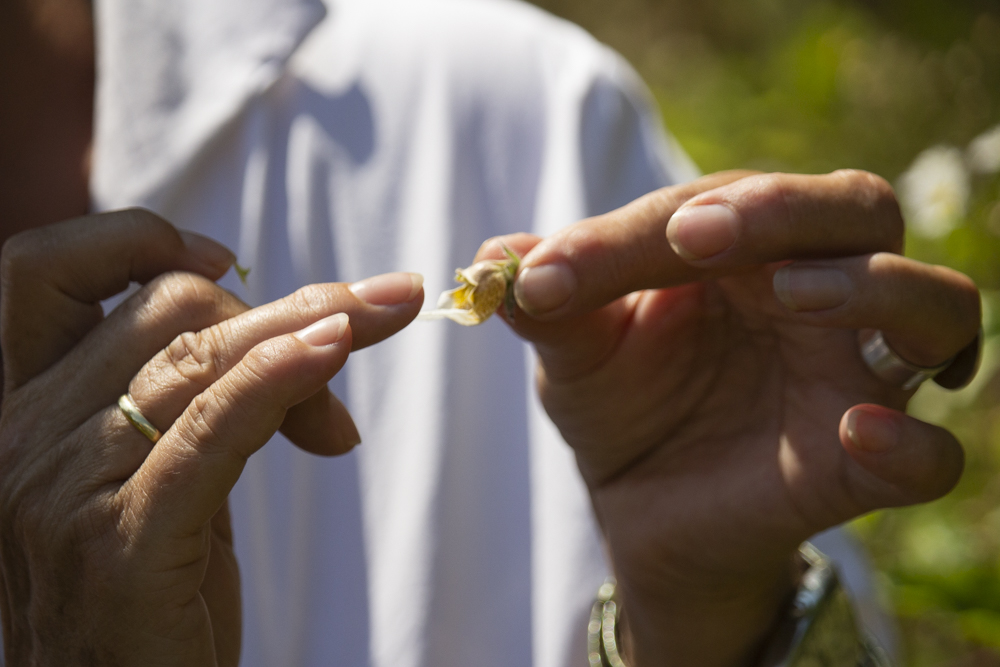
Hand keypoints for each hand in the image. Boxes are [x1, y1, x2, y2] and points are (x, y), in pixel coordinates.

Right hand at [0, 210, 422, 665]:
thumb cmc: (151, 599)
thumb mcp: (167, 479)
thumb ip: (202, 403)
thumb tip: (303, 335)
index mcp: (26, 410)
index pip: (44, 271)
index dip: (134, 238)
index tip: (229, 260)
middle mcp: (27, 436)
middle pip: (167, 308)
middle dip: (285, 304)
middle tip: (373, 314)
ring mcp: (63, 489)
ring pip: (202, 357)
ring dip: (313, 325)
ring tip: (386, 316)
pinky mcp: (122, 542)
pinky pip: (213, 426)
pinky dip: (282, 377)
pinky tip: (336, 348)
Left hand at [478, 171, 979, 665]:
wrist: (641, 509)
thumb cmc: (622, 406)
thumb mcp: (575, 352)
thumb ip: (547, 301)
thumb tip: (491, 263)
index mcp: (747, 250)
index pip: (729, 203)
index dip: (644, 226)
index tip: (553, 269)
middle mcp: (817, 295)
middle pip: (857, 210)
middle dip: (786, 209)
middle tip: (698, 234)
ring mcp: (851, 377)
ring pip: (933, 304)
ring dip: (871, 286)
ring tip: (791, 294)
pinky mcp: (863, 466)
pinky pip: (932, 456)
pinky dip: (910, 445)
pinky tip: (856, 433)